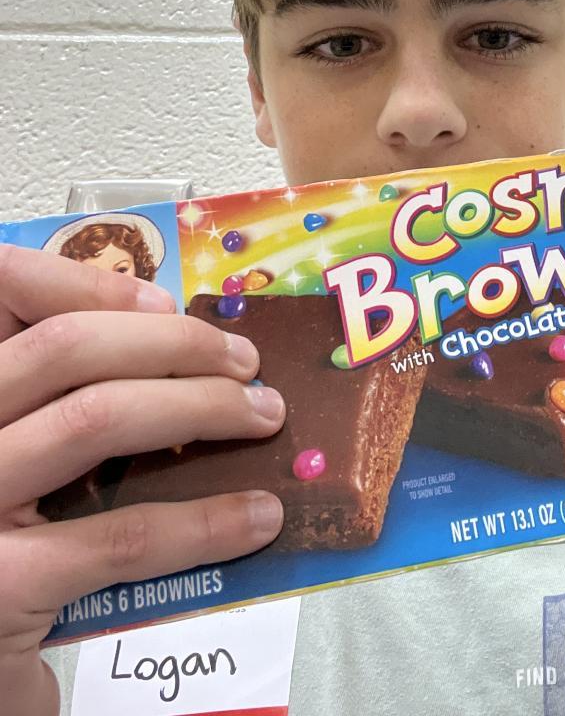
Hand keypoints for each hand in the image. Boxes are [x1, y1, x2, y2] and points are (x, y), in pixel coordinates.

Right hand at [0, 243, 286, 715]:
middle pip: (63, 347)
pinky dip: (204, 522)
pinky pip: (121, 535)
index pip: (3, 294)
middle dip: (173, 342)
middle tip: (244, 362)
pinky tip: (256, 519)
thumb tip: (164, 339)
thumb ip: (56, 401)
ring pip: (95, 417)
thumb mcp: (15, 462)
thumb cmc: (4, 558)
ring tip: (263, 417)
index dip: (85, 283)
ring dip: (200, 406)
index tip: (166, 304)